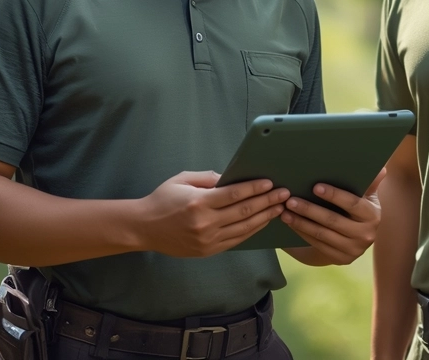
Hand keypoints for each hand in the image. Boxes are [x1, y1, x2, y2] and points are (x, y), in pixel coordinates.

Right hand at [137, 171, 288, 256]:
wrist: (143, 228)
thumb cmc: (162, 199)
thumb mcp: (182, 180)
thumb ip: (208, 178)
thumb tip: (232, 178)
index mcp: (199, 203)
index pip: (235, 194)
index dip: (255, 188)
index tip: (271, 183)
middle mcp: (205, 223)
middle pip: (244, 211)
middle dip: (267, 202)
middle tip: (284, 194)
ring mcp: (208, 240)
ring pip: (244, 229)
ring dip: (264, 217)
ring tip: (280, 208)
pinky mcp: (208, 251)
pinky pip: (236, 240)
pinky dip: (252, 231)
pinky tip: (262, 222)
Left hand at [282, 169, 384, 264]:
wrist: (358, 237)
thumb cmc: (359, 208)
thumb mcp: (366, 196)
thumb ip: (370, 183)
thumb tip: (381, 169)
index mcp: (373, 215)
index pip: (353, 204)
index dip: (334, 195)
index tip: (315, 187)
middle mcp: (366, 235)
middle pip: (333, 221)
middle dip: (309, 209)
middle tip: (290, 200)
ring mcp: (353, 250)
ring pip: (322, 234)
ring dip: (301, 223)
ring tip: (285, 211)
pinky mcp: (341, 259)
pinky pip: (317, 244)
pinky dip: (302, 233)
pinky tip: (291, 222)